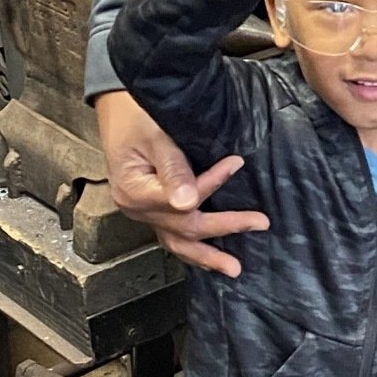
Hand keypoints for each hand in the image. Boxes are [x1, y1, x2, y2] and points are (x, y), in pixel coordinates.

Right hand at [95, 90, 269, 276]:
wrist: (117, 107)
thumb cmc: (136, 114)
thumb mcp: (154, 136)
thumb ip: (172, 168)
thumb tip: (189, 202)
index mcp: (134, 192)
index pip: (181, 198)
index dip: (212, 182)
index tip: (237, 163)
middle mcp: (136, 209)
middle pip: (184, 227)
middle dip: (224, 227)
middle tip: (259, 224)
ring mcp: (141, 212)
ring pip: (176, 242)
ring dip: (206, 256)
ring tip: (233, 269)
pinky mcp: (149, 209)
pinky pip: (172, 235)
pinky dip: (192, 247)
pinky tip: (210, 257)